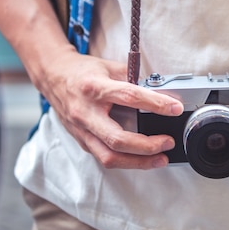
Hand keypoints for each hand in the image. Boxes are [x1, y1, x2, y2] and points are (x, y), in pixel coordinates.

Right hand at [39, 49, 183, 169]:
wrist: (52, 77)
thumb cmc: (83, 72)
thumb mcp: (109, 67)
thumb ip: (134, 79)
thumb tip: (161, 91)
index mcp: (94, 88)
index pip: (129, 97)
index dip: (155, 104)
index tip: (175, 108)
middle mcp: (86, 112)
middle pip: (117, 138)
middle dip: (147, 146)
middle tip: (168, 142)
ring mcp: (82, 130)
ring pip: (109, 156)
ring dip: (138, 162)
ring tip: (160, 158)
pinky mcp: (82, 141)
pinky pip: (105, 157)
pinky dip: (126, 161)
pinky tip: (142, 159)